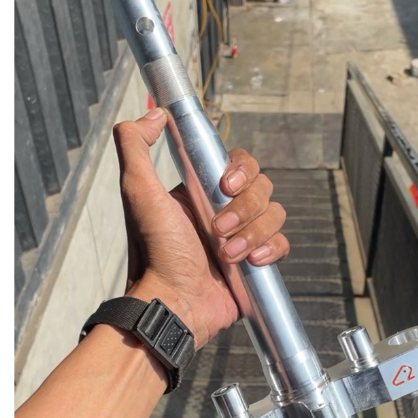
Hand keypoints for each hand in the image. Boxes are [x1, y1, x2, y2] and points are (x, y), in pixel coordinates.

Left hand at [113, 108, 288, 348]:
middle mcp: (223, 210)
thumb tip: (155, 114)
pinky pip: (282, 243)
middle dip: (245, 208)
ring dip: (253, 233)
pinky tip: (251, 263)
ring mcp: (242, 236)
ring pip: (274, 214)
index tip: (225, 186)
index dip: (240, 171)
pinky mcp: (256, 264)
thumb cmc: (153, 251)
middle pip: (262, 186)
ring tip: (227, 254)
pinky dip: (271, 250)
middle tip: (218, 229)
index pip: (238, 163)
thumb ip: (135, 146)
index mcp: (200, 191)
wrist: (172, 303)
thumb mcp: (137, 192)